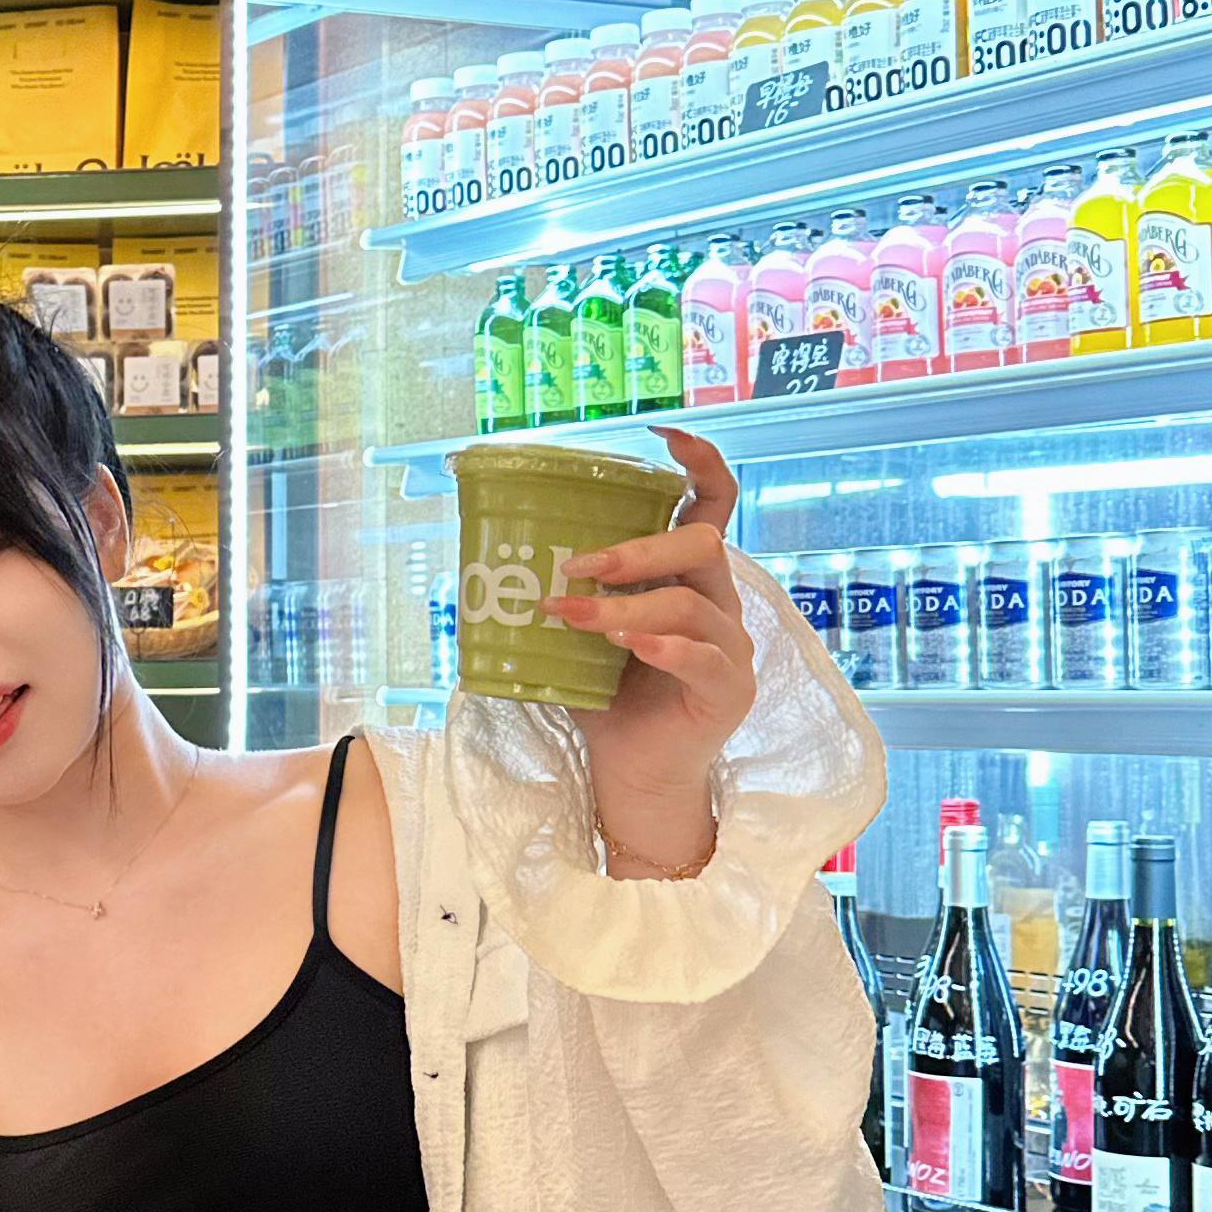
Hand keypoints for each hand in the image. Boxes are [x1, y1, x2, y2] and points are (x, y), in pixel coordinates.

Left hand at [544, 427, 753, 866]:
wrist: (632, 775)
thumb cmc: (607, 700)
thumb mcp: (577, 637)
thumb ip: (561, 595)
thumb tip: (480, 563)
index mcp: (687, 580)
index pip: (712, 507)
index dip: (701, 465)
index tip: (666, 436)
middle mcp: (719, 604)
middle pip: (700, 547)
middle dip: (637, 550)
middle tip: (577, 566)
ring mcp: (731, 648)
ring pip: (690, 607)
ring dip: (623, 608)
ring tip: (571, 616)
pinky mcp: (729, 692)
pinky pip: (706, 659)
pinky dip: (665, 650)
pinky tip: (630, 649)